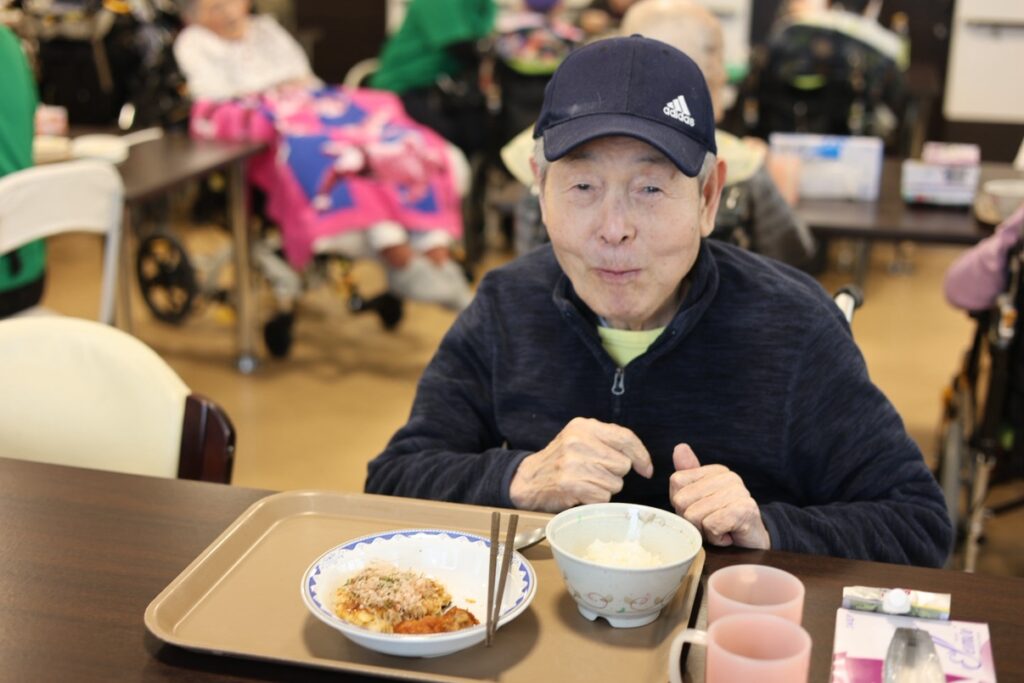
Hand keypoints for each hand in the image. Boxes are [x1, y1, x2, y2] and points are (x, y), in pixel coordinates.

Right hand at [509, 417, 652, 511]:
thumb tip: (643, 463)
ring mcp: (574, 464)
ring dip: (605, 487)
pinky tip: (581, 492)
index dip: (642, 456)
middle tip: (595, 473)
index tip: (646, 470)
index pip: (625, 438)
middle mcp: (579, 441)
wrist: (528, 479)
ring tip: (586, 482)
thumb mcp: (580, 438)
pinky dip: (596, 499)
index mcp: (584, 426)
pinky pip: (603, 497)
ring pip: (615, 483)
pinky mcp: (571, 485)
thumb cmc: (561, 460)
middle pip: (623, 464)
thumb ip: (607, 441)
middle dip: (615, 473)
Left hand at [669, 444, 769, 548]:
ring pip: (694, 515)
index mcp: (716, 471)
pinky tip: (728, 535)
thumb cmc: (722, 521)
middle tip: (711, 523)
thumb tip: (680, 448)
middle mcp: (729, 477)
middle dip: (691, 520)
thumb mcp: (700, 498)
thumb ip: (688, 475)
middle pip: (682, 500)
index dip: (681, 503)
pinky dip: (716, 538)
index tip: (700, 510)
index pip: (677, 481)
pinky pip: (710, 526)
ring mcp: (738, 492)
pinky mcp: (744, 510)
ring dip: (704, 531)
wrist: (754, 541)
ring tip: (721, 528)